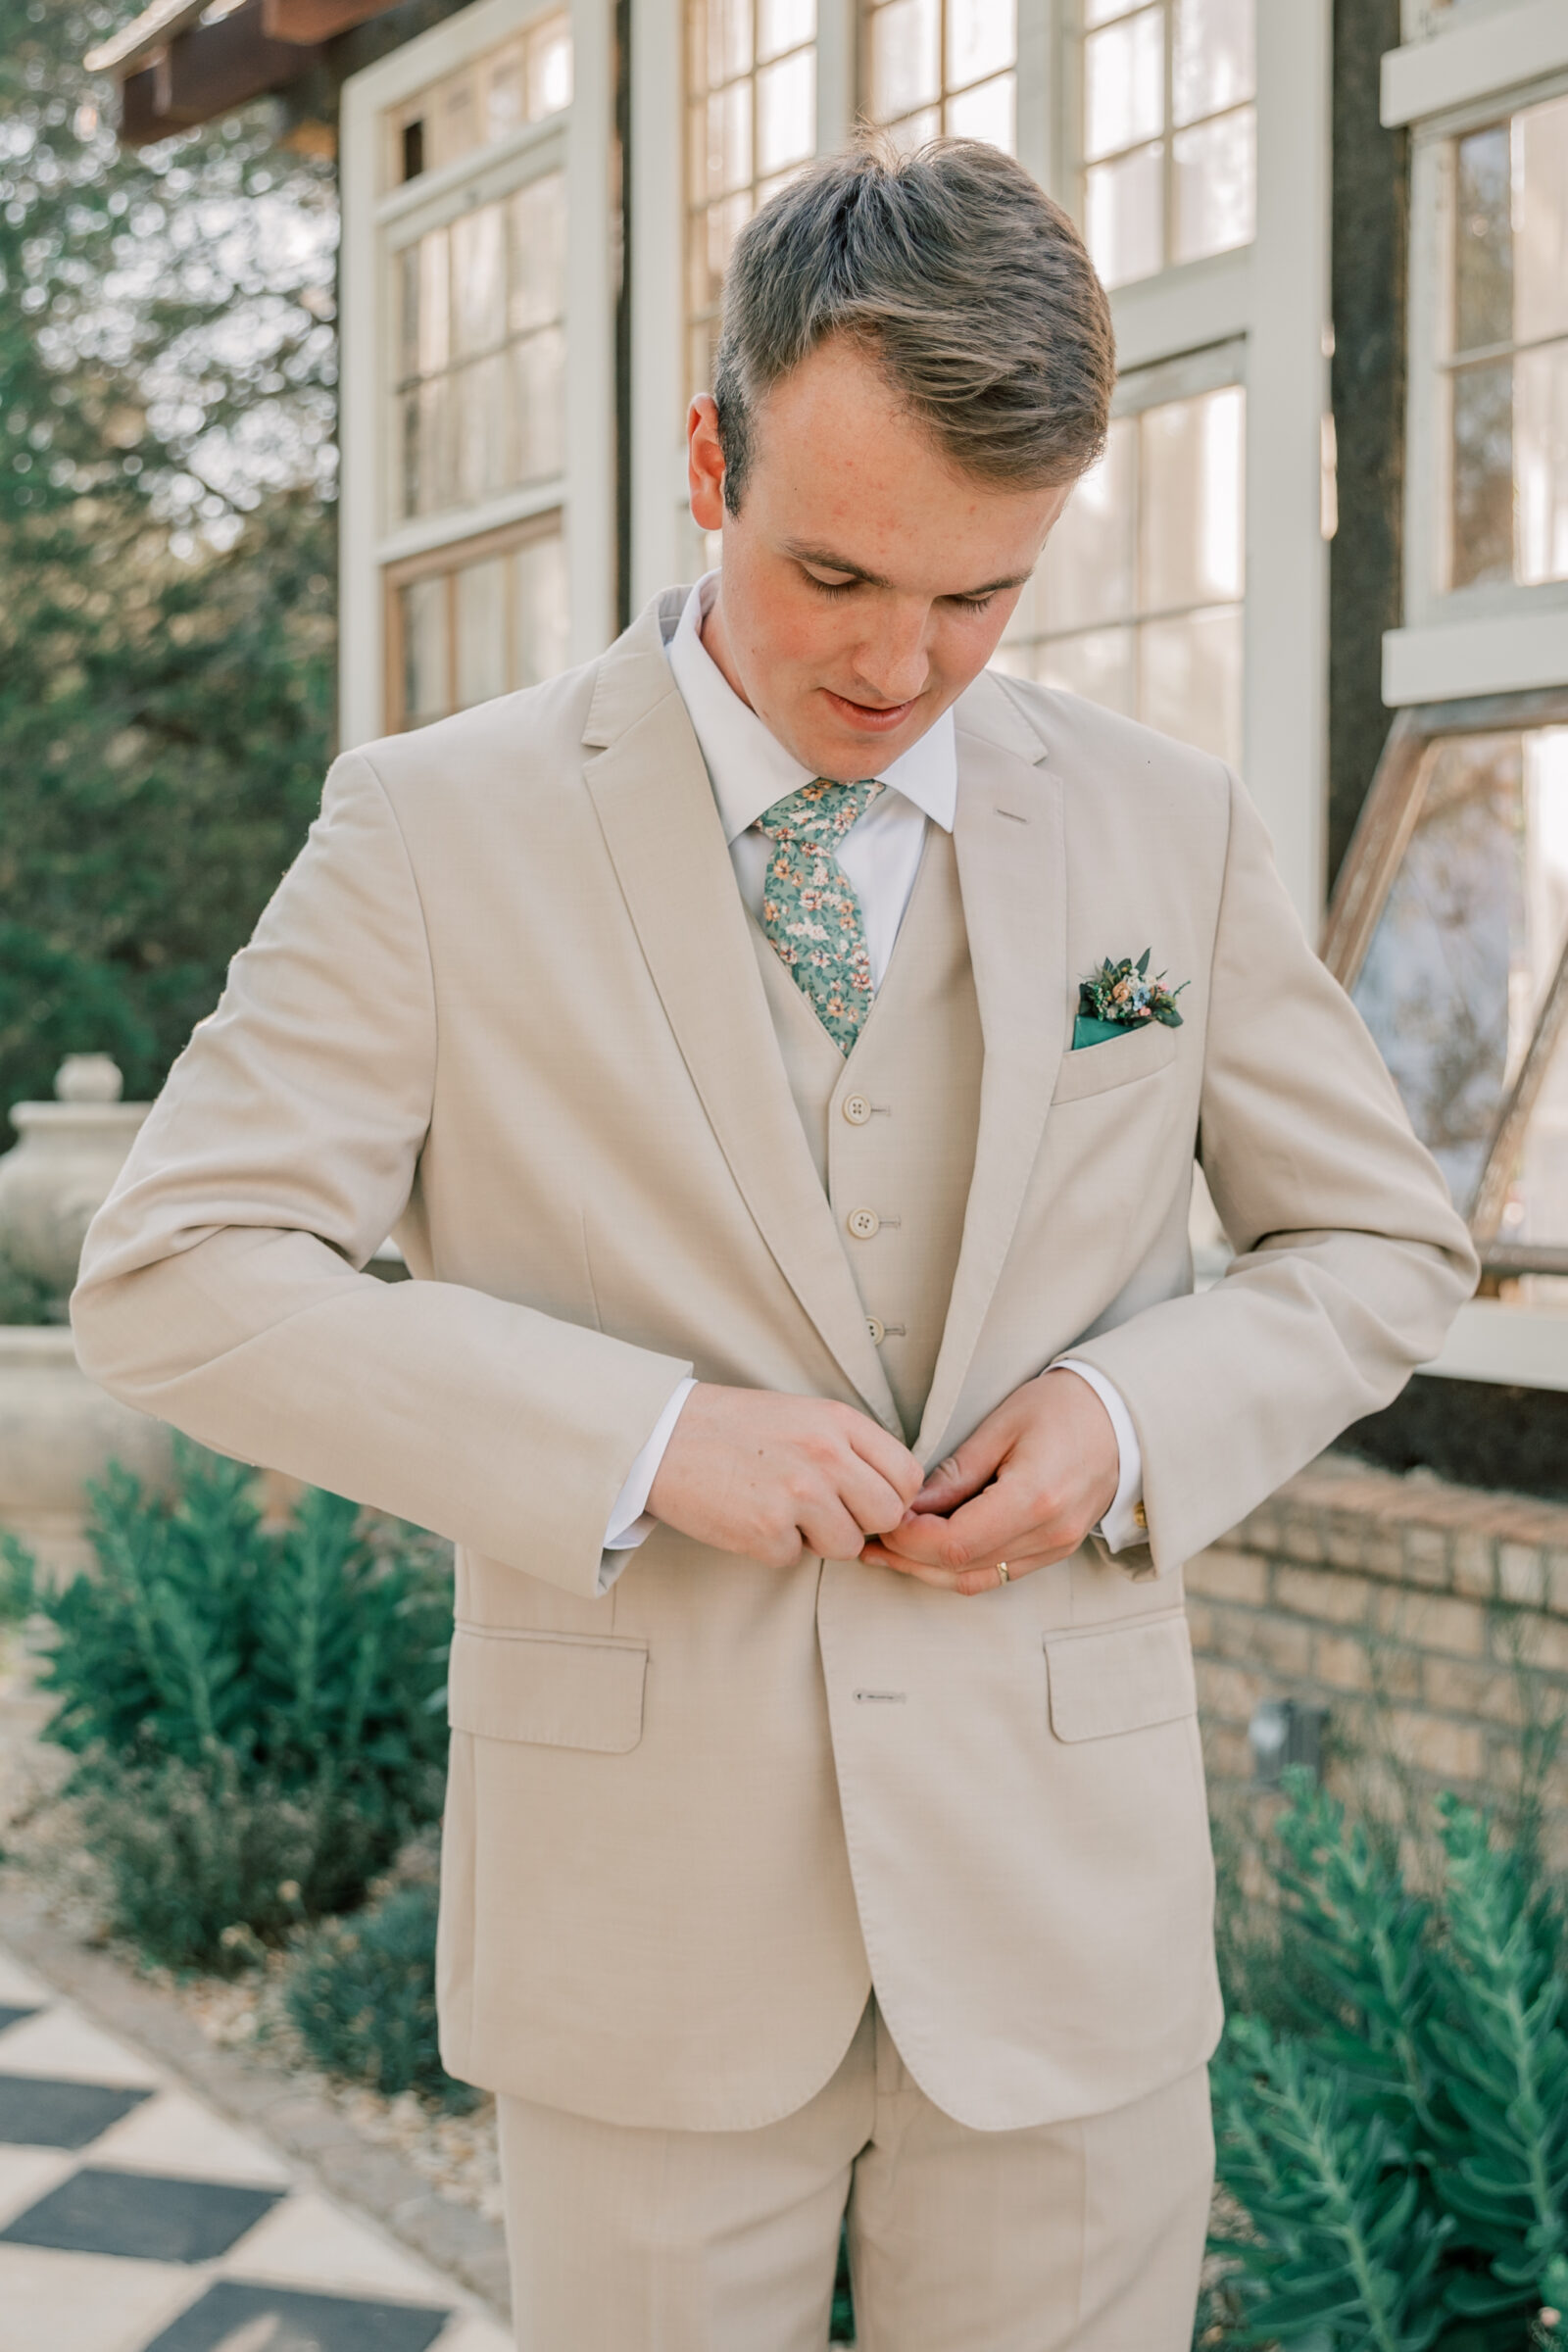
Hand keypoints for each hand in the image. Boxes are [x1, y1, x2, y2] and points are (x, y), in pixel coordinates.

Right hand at [647, 1382, 923, 1566]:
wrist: (662, 1438)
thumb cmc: (734, 1429)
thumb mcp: (803, 1416)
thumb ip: (850, 1449)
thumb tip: (893, 1497)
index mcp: (838, 1422)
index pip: (907, 1476)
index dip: (891, 1496)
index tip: (865, 1500)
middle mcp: (825, 1456)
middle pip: (887, 1515)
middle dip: (861, 1522)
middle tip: (823, 1511)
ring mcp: (797, 1494)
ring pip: (847, 1545)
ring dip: (817, 1539)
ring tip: (781, 1510)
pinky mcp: (766, 1531)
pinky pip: (794, 1559)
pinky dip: (773, 1547)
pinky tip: (749, 1516)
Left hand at [860, 1366, 1119, 1595]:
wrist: (1124, 1416)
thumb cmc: (1064, 1407)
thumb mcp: (1002, 1425)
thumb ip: (956, 1472)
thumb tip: (911, 1506)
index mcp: (1035, 1499)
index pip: (955, 1543)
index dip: (909, 1539)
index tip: (881, 1519)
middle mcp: (1049, 1535)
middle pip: (960, 1568)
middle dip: (908, 1558)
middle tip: (870, 1539)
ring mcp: (1056, 1548)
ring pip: (976, 1580)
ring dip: (927, 1570)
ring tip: (887, 1550)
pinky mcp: (1056, 1550)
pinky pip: (997, 1574)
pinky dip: (957, 1568)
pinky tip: (927, 1551)